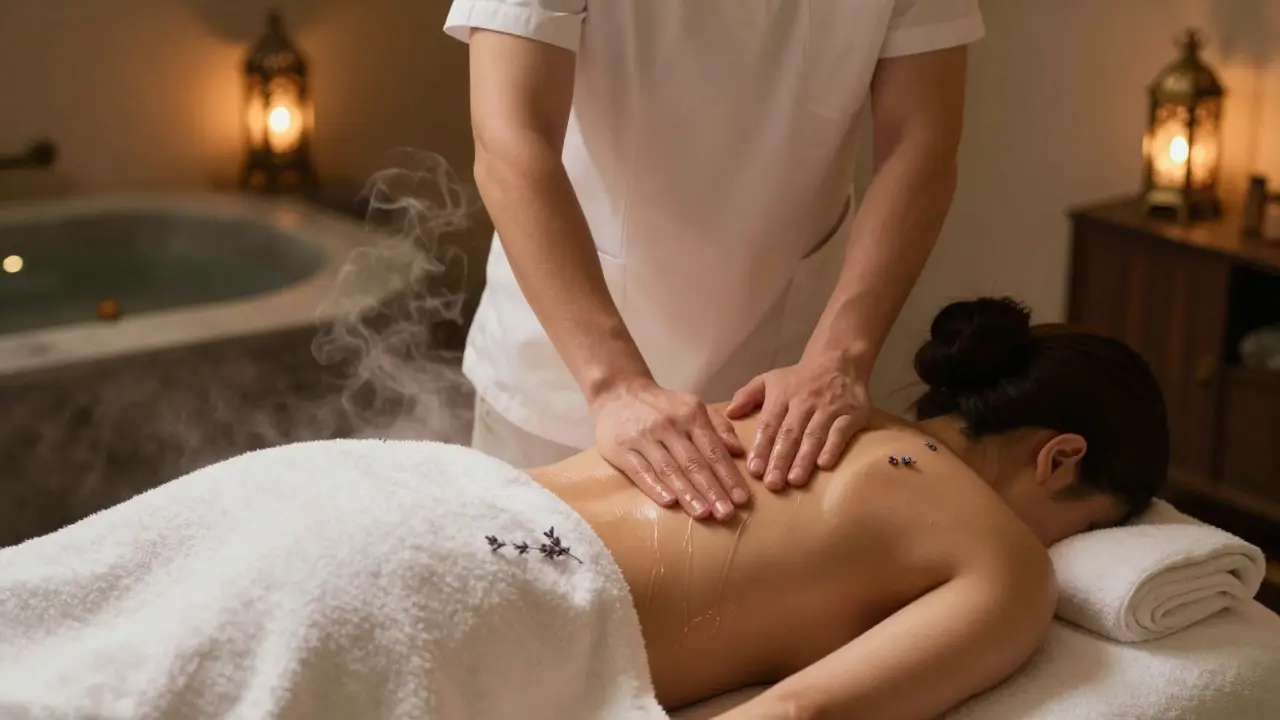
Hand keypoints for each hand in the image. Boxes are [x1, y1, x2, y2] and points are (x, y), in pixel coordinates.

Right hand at [592, 379, 749, 520]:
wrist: (617, 391)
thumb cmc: (662, 406)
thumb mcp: (693, 405)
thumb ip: (719, 426)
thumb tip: (739, 450)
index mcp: (691, 414)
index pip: (713, 450)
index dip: (728, 476)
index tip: (742, 500)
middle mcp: (669, 425)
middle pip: (694, 463)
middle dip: (712, 490)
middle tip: (726, 514)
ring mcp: (644, 437)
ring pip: (669, 469)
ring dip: (688, 493)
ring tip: (703, 514)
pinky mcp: (620, 449)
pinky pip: (640, 470)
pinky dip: (655, 487)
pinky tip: (669, 502)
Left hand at [726, 355, 869, 489]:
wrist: (839, 360)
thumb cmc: (799, 378)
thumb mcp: (769, 380)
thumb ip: (747, 395)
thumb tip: (729, 413)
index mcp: (782, 396)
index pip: (769, 424)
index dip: (762, 447)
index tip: (754, 470)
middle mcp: (804, 402)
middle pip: (790, 433)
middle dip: (780, 459)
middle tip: (773, 484)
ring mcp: (829, 408)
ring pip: (814, 435)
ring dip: (804, 459)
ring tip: (795, 480)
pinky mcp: (852, 413)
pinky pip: (841, 432)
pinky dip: (833, 448)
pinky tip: (824, 465)